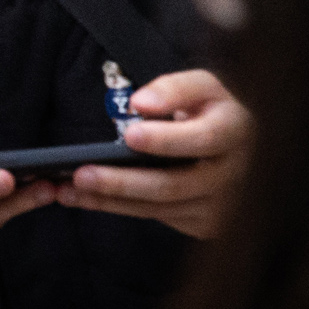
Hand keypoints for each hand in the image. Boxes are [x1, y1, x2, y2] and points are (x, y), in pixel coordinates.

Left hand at [57, 69, 249, 237]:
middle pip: (173, 185)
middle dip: (123, 182)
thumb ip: (173, 88)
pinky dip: (118, 207)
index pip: (202, 139)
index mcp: (235, 133)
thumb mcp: (201, 85)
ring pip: (159, 207)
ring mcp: (220, 206)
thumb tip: (139, 103)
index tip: (129, 135)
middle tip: (81, 174)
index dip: (166, 140)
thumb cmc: (212, 109)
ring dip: (111, 200)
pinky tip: (87, 198)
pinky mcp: (204, 223)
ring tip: (69, 190)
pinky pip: (156, 216)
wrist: (239, 144)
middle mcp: (232, 176)